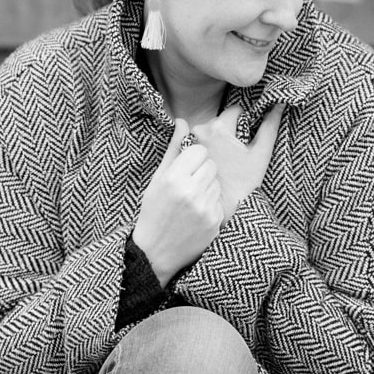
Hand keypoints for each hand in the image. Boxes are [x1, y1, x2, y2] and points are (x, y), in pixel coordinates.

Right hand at [133, 119, 222, 284]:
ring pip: (217, 182)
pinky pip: (220, 200)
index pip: (199, 151)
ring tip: (191, 201)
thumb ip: (173, 149)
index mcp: (173, 178)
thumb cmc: (154, 211)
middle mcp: (190, 191)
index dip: (193, 158)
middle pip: (211, 165)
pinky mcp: (215, 221)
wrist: (155, 251)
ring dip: (208, 188)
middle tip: (188, 186)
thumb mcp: (158, 179)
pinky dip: (211, 204)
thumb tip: (183, 121)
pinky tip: (196, 214)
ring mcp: (205, 207)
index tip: (185, 168)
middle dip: (201, 172)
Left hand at [190, 104, 282, 218]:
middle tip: (237, 152)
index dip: (246, 121)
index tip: (248, 138)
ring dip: (219, 139)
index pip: (236, 110)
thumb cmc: (244, 183)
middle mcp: (200, 131)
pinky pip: (198, 141)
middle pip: (221, 120)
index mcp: (219, 128)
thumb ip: (270, 126)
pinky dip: (207, 147)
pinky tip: (215, 163)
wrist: (223, 208)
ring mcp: (189, 142)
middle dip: (231, 130)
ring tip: (227, 159)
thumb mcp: (261, 153)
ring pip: (210, 130)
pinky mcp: (183, 153)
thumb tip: (278, 104)